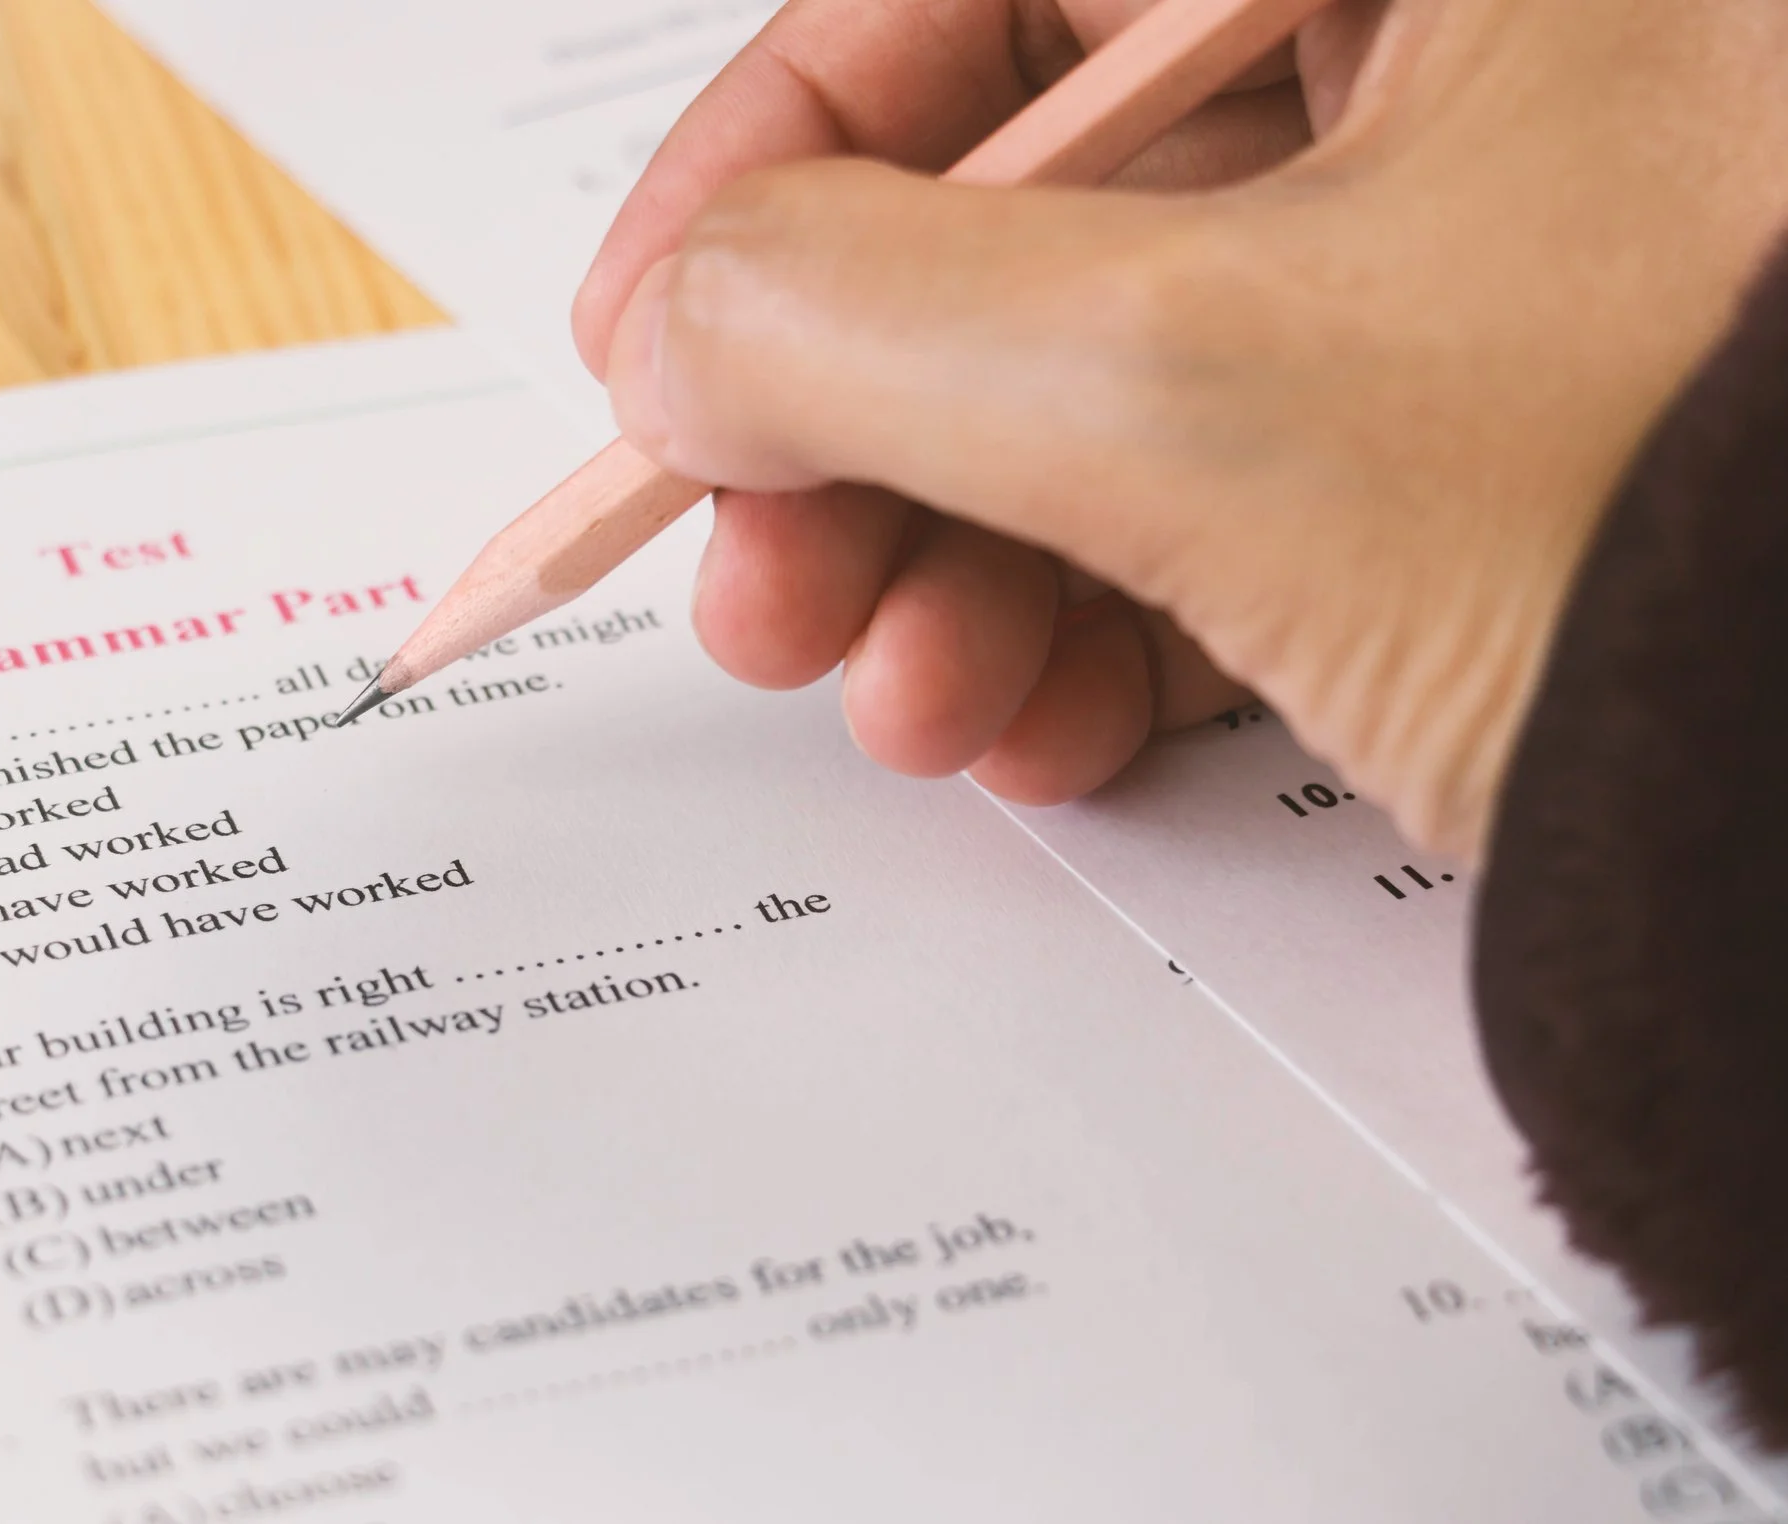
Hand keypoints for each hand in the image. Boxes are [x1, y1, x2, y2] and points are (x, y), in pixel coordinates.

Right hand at [574, 0, 1787, 854]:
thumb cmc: (1672, 545)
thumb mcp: (1185, 389)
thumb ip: (850, 315)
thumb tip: (680, 332)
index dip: (779, 148)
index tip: (651, 323)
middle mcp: (1454, 76)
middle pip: (1021, 207)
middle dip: (856, 427)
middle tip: (763, 577)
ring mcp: (1466, 273)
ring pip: (1094, 379)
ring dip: (950, 560)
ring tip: (915, 702)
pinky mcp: (1464, 453)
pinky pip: (1204, 502)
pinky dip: (1089, 619)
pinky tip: (1047, 724)